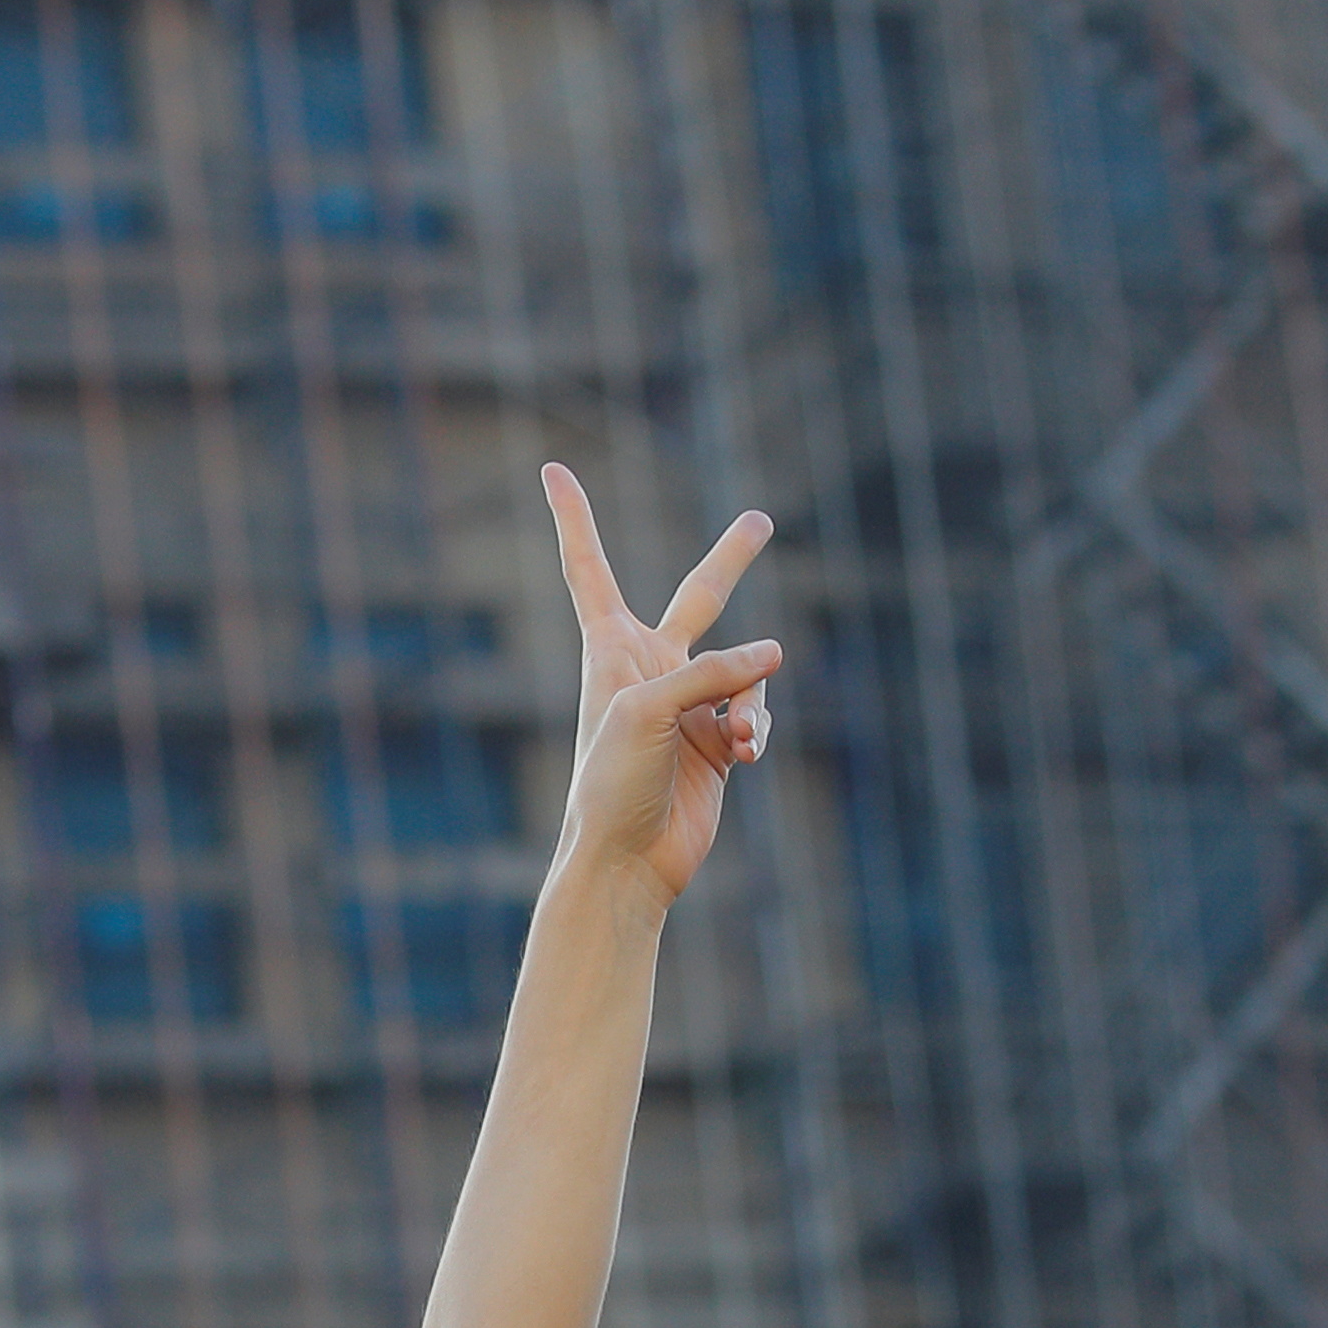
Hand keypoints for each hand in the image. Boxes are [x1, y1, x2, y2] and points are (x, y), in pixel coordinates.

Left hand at [543, 465, 777, 904]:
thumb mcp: (652, 710)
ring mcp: (689, 704)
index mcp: (611, 647)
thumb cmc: (612, 781)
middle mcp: (651, 668)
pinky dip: (758, 728)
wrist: (626, 857)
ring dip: (751, 698)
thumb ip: (713, 671)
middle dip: (732, 560)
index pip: (589, 568)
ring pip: (747, 670)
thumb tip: (774, 654)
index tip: (552, 470)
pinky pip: (757, 713)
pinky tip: (744, 753)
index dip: (574, 518)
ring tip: (738, 736)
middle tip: (760, 521)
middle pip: (700, 597)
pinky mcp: (718, 742)